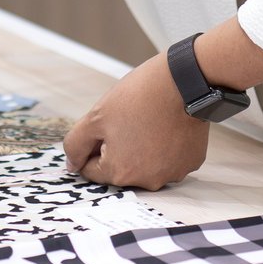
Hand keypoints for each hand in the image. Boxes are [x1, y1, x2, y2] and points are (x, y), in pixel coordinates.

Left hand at [63, 51, 208, 189]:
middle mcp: (148, 182)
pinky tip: (166, 125)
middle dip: (118, 148)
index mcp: (120, 173)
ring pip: (146, 164)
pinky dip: (165, 146)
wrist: (182, 82)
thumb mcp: (95, 116)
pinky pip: (169, 158)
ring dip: (142, 148)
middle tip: (127, 120)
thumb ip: (76, 145)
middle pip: (120, 169)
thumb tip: (72, 166)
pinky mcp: (190, 162)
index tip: (106, 125)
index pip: (92, 170)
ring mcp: (172, 173)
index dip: (93, 145)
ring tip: (148, 120)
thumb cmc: (137, 97)